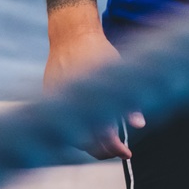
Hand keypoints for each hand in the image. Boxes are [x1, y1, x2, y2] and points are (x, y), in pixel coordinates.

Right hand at [45, 23, 143, 159]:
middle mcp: (71, 104)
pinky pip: (61, 123)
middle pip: (85, 143)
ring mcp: (57, 102)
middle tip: (119, 151)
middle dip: (103, 151)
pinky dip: (76, 130)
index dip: (116, 148)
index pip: (103, 135)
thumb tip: (139, 124)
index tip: (127, 153)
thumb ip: (128, 100)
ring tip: (106, 142)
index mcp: (89, 100)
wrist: (71, 35)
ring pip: (72, 136)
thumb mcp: (118, 72)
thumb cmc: (98, 52)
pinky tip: (90, 129)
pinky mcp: (49, 98)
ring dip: (90, 143)